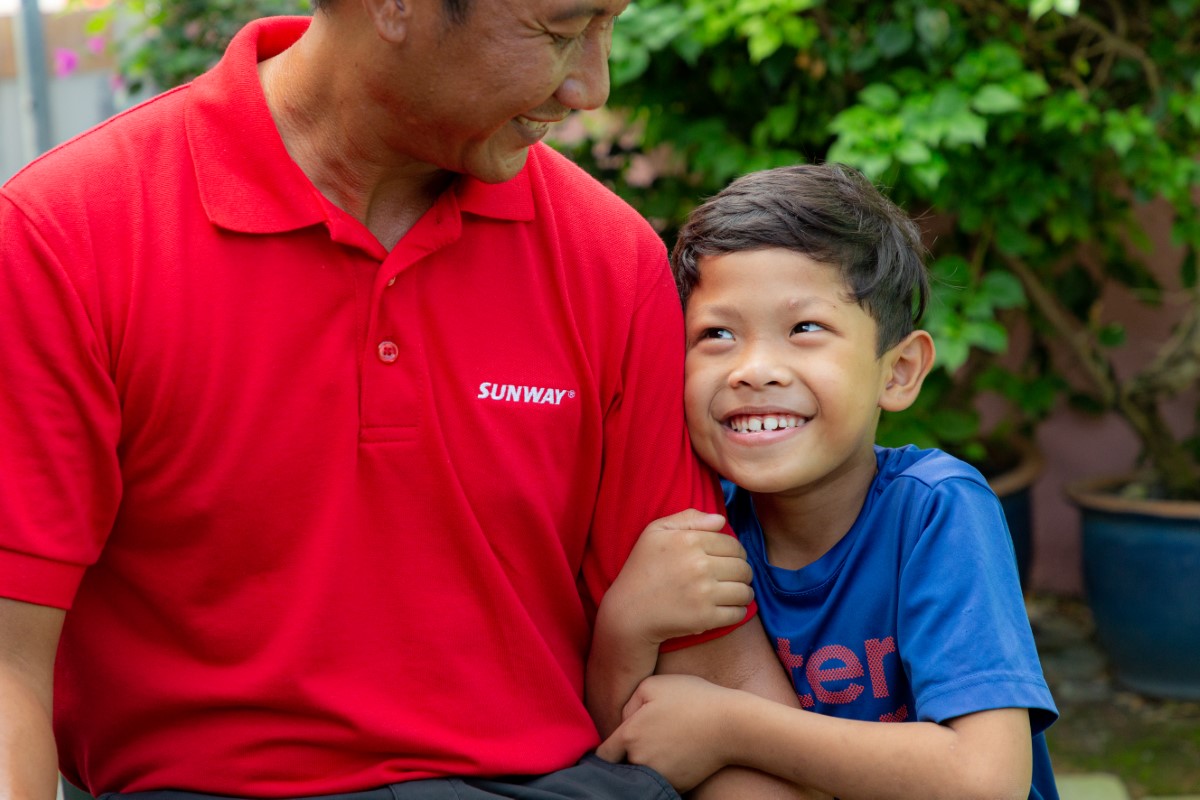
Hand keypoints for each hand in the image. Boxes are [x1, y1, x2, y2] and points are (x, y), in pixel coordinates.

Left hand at [596, 673, 742, 791]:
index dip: (609, 748)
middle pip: (623, 764)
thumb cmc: (692, 699)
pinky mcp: (677, 785)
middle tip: (649, 737)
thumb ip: (628, 703)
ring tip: (666, 742)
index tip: (617, 743)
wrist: (731, 725)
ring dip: (647, 762)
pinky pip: (662, 779)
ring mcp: (659, 776)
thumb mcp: (653, 685)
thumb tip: (624, 721)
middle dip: (629, 754)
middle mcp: (640, 761)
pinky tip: (678, 752)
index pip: (604, 755)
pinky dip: (665, 770)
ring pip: (642, 773)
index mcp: (629, 736)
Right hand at [603, 509, 752, 646]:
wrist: (629, 611)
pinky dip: (739, 610)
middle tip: (733, 576)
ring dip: (744, 591)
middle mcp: (699, 565)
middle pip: (742, 567)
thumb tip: (721, 520)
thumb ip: (688, 518)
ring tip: (735, 591)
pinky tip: (730, 607)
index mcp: (689, 541)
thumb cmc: (641, 568)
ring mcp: (703, 593)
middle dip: (742, 571)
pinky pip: (738, 613)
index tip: (729, 559)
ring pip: (745, 590)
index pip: (733, 544)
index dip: (735, 551)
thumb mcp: (655, 532)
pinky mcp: (706, 618)